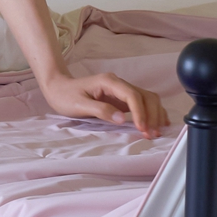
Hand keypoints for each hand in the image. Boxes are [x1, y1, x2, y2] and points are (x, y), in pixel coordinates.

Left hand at [39, 70, 168, 138]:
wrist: (58, 88)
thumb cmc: (65, 96)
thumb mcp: (79, 105)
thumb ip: (101, 110)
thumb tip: (122, 119)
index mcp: (109, 82)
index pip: (132, 95)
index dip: (140, 113)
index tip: (142, 129)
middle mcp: (118, 84)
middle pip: (145, 96)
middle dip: (152, 115)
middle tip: (152, 134)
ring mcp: (122, 90)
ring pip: (148, 99)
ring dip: (155, 115)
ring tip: (156, 132)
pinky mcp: (122, 98)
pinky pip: (143, 103)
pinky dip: (152, 113)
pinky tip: (158, 124)